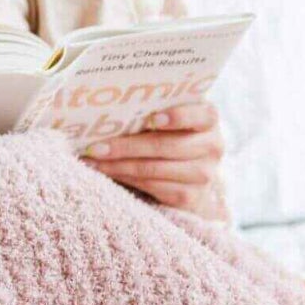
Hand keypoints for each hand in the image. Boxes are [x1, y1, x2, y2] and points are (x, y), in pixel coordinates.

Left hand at [78, 102, 229, 221]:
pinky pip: (152, 187)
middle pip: (165, 146)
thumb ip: (153, 109)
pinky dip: (125, 179)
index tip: (152, 119)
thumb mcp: (172, 119)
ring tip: (92, 160)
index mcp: (208, 119)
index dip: (178, 117)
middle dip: (126, 146)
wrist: (194, 175)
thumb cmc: (172, 135)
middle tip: (95, 147)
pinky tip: (107, 172)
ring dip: (118, 165)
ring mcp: (203, 174)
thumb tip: (110, 107)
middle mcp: (212, 146)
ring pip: (153, 169)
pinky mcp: (190, 197)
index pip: (201, 115)